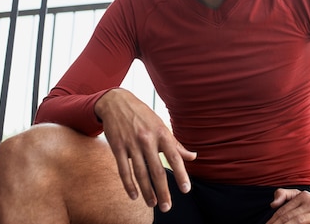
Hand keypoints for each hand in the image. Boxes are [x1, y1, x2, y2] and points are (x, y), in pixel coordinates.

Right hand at [94, 88, 196, 211]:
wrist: (117, 102)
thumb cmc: (143, 116)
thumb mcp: (161, 126)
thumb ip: (176, 144)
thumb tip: (193, 156)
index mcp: (162, 134)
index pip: (174, 157)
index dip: (181, 174)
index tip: (186, 190)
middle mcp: (147, 140)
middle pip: (157, 170)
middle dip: (163, 191)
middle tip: (167, 207)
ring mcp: (132, 144)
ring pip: (141, 173)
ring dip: (147, 191)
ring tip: (153, 204)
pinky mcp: (117, 147)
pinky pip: (124, 170)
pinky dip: (129, 185)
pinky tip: (134, 196)